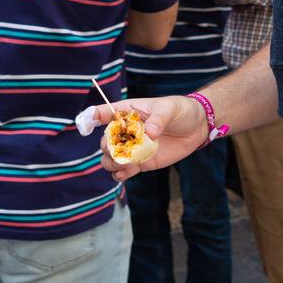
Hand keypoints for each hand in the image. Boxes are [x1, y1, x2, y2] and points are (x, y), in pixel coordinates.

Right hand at [89, 97, 207, 180]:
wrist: (196, 128)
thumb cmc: (181, 110)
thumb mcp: (170, 108)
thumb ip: (159, 119)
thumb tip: (149, 133)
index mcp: (128, 112)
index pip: (103, 112)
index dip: (90, 117)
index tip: (85, 124)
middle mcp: (125, 131)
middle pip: (105, 140)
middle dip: (106, 146)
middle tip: (116, 149)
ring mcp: (132, 148)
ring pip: (110, 159)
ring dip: (111, 163)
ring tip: (122, 164)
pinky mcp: (141, 162)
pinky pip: (124, 171)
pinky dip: (121, 174)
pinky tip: (125, 174)